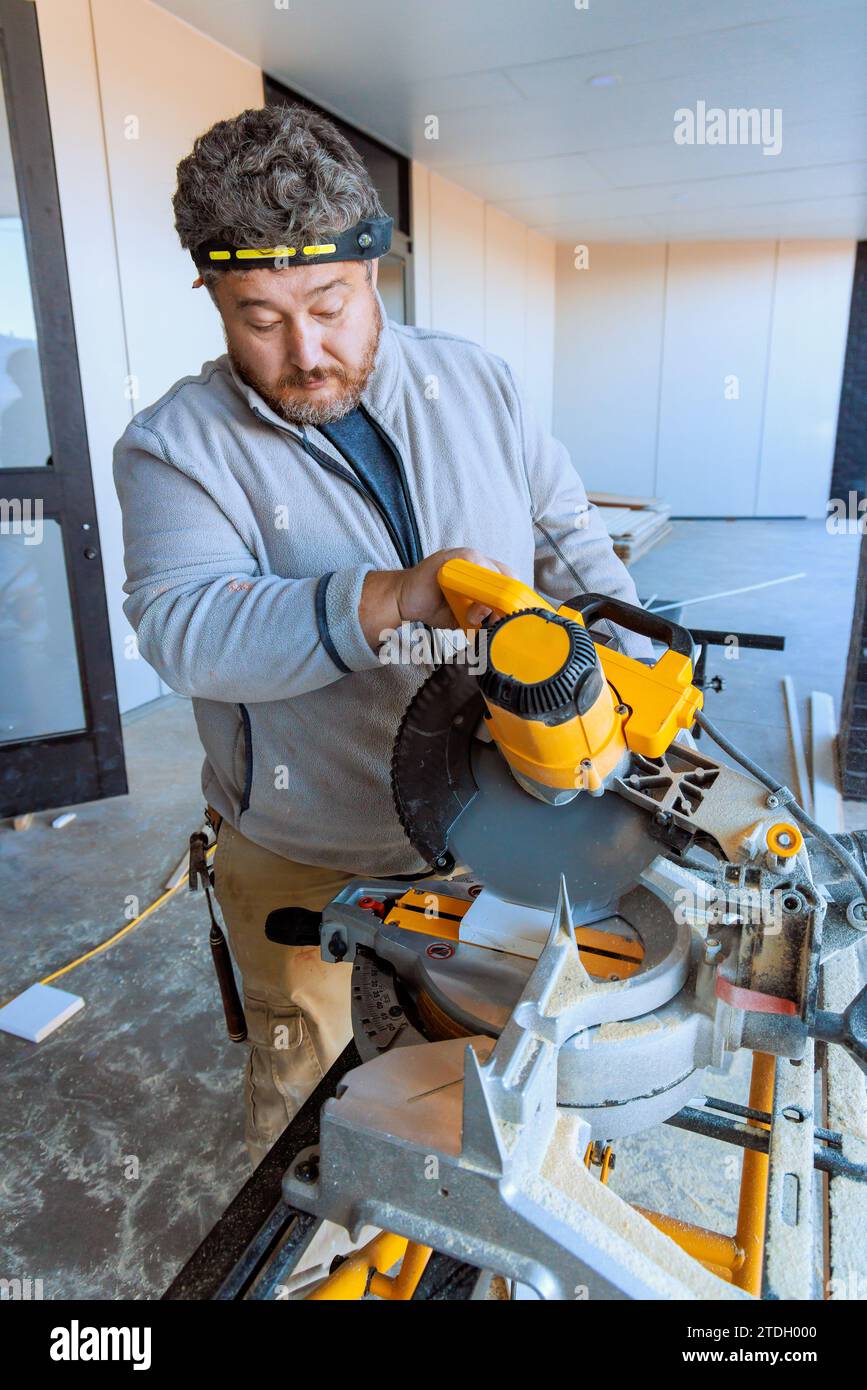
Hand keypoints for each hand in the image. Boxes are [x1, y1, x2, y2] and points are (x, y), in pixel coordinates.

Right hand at [360, 547, 513, 649]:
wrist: (403, 599)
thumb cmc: (434, 606)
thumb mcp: (465, 617)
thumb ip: (482, 619)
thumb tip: (500, 628)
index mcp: (482, 572)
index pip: (510, 580)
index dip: (515, 599)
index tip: (515, 617)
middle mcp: (477, 560)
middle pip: (507, 575)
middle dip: (506, 600)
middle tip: (497, 620)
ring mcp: (465, 556)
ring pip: (493, 572)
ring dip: (491, 598)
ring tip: (478, 617)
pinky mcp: (452, 558)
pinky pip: (474, 568)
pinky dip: (476, 589)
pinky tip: (470, 608)